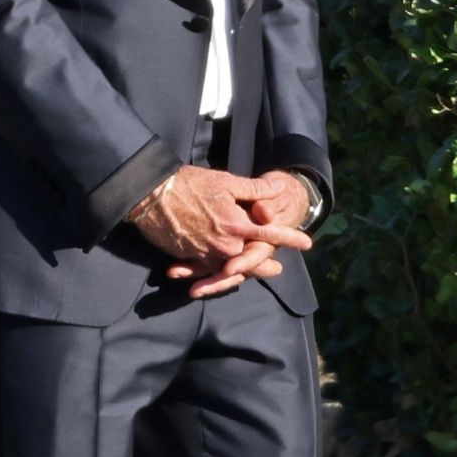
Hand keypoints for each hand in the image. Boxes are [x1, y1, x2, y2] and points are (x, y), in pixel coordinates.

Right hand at [128, 166, 311, 298]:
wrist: (150, 196)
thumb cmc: (188, 184)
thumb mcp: (225, 181)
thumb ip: (254, 189)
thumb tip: (278, 188)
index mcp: (237, 225)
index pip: (270, 233)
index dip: (290, 238)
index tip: (307, 244)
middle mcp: (224, 245)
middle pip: (251, 260)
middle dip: (264, 264)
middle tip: (277, 269)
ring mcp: (206, 254)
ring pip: (229, 269)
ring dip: (242, 272)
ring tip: (249, 274)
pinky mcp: (189, 257)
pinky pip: (207, 270)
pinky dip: (216, 273)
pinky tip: (221, 271)